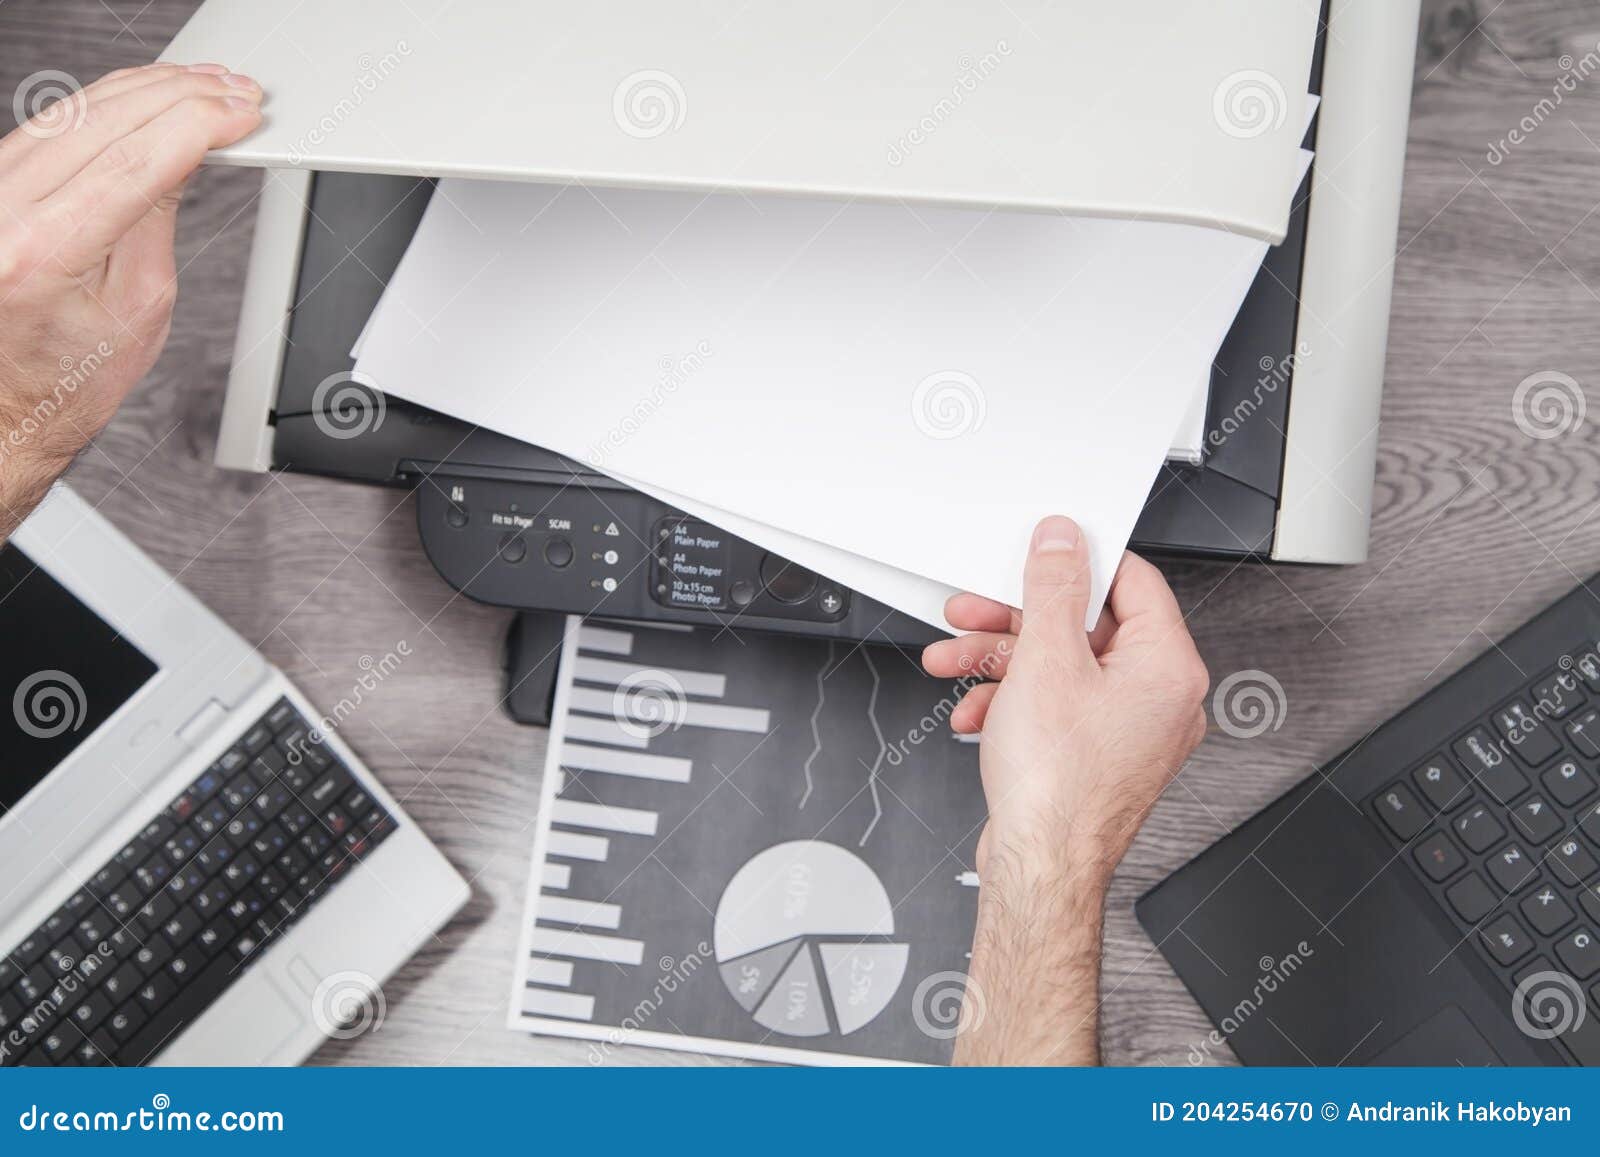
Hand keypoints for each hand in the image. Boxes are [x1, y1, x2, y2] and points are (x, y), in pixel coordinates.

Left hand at [0, 63, 262, 536]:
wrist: (7, 399)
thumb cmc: (66, 374)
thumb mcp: (141, 305)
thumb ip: (158, 219)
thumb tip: (186, 154)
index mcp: (42, 253)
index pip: (136, 160)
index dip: (199, 124)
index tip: (241, 111)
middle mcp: (2, 211)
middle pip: (107, 120)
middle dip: (183, 96)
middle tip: (237, 92)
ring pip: (78, 108)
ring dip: (151, 89)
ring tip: (206, 86)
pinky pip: (54, 121)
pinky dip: (109, 102)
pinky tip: (148, 97)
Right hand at [920, 515, 1208, 1064]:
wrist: (1040, 867)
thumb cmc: (1059, 788)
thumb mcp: (1046, 661)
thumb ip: (1054, 589)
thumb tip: (1064, 541)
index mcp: (1168, 667)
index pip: (1133, 582)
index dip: (1079, 561)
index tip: (1040, 552)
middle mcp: (1159, 699)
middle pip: (1085, 627)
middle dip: (1017, 620)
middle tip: (976, 611)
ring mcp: (1129, 731)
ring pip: (1061, 669)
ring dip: (1001, 662)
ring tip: (956, 662)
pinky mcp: (1096, 755)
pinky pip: (1056, 707)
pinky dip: (1014, 701)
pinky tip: (977, 710)